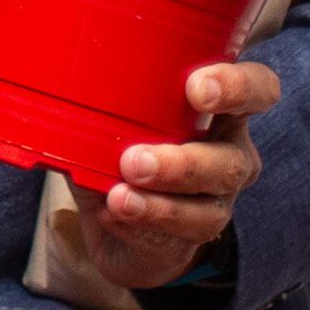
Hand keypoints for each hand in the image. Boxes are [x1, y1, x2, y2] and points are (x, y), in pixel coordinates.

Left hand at [70, 61, 278, 290]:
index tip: (196, 88)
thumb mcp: (111, 112)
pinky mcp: (192, 237)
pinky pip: (174, 237)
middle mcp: (228, 153)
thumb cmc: (120, 144)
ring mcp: (216, 200)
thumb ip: (98, 94)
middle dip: (183, 164)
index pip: (257, 88)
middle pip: (231, 160)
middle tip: (134, 161)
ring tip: (119, 197)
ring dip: (160, 204)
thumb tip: (52, 71)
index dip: (238, 87)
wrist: (121, 218)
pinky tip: (112, 214)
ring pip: (206, 207)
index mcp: (218, 108)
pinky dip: (139, 226)